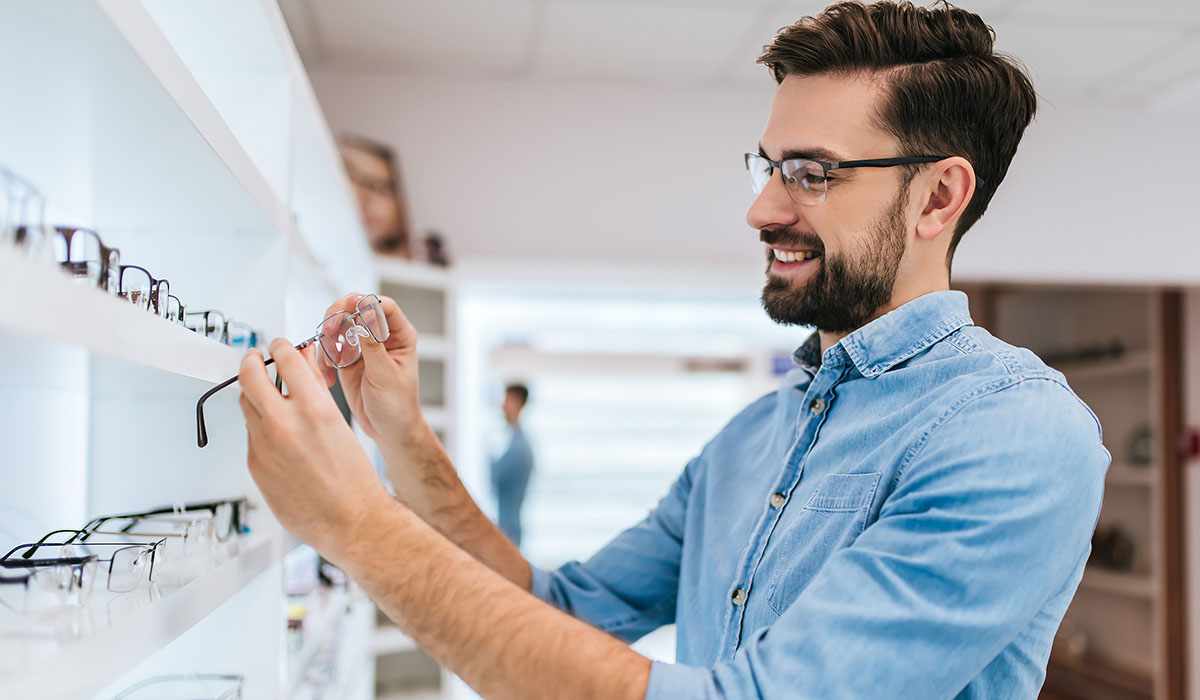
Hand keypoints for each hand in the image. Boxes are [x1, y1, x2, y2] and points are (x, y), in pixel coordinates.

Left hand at [238, 340, 392, 556]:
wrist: (351, 520)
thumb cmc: (353, 478)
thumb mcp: (340, 422)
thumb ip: (316, 390)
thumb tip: (302, 364)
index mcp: (313, 409)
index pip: (285, 359)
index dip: (279, 347)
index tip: (277, 346)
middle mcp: (284, 424)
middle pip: (250, 376)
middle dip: (251, 362)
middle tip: (255, 359)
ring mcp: (265, 446)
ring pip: (247, 406)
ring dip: (254, 394)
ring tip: (266, 395)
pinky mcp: (255, 465)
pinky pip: (251, 436)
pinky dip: (260, 428)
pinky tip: (277, 436)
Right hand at [318, 293, 422, 441]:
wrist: (389, 430)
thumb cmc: (398, 405)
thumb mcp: (386, 375)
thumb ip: (373, 345)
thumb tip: (364, 316)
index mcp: (400, 336)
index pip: (384, 306)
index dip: (365, 302)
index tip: (349, 307)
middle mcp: (381, 337)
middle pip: (356, 309)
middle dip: (339, 317)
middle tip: (329, 332)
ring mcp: (363, 347)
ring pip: (339, 326)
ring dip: (329, 340)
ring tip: (331, 361)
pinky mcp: (348, 359)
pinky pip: (330, 348)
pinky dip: (324, 359)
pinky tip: (329, 375)